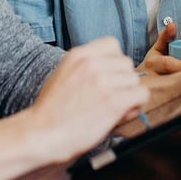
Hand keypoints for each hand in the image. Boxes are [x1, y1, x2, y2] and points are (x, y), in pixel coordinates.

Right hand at [28, 38, 148, 163]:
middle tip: (110, 96)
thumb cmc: (51, 110)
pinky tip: (122, 112)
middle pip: (126, 63)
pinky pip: (141, 95)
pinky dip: (136, 105)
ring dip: (128, 93)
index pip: (112, 45)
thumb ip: (89, 67)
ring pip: (135, 79)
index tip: (108, 76)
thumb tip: (116, 71)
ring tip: (112, 107)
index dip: (113, 61)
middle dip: (122, 80)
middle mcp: (92, 64)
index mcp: (79, 55)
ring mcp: (103, 81)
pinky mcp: (113, 101)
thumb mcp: (65, 74)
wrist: (40, 136)